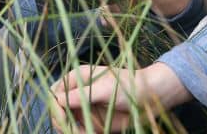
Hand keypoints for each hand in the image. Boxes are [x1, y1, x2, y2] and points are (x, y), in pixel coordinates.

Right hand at [50, 62, 191, 132]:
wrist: (152, 97)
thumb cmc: (129, 85)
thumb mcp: (105, 89)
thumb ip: (81, 95)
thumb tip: (58, 100)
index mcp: (77, 78)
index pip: (55, 93)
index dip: (55, 108)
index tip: (64, 120)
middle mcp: (78, 93)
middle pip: (58, 111)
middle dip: (64, 124)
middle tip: (77, 133)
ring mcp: (85, 108)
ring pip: (68, 124)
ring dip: (74, 132)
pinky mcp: (93, 122)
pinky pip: (81, 131)